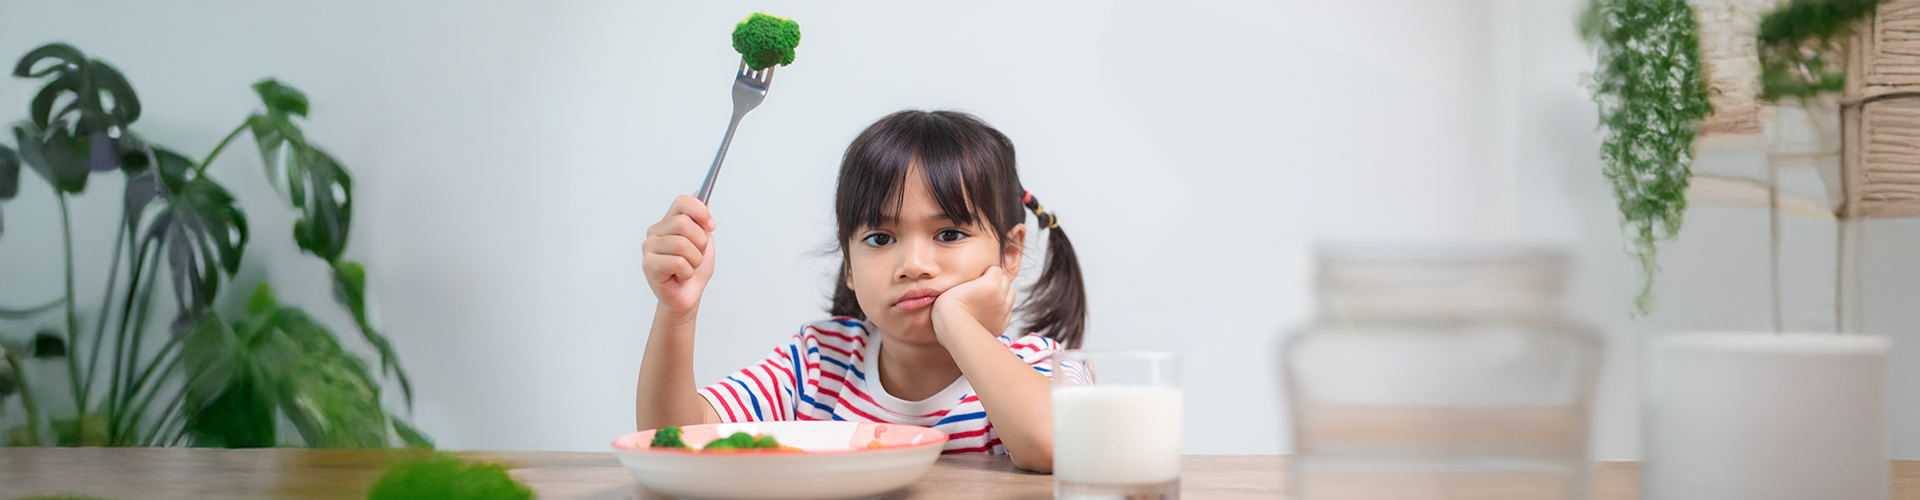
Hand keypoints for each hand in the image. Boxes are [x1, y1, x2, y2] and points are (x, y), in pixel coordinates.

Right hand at [643, 195, 717, 316]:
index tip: (711, 225)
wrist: (688, 296)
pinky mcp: (648, 264)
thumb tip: (699, 191)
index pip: (682, 202)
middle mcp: (656, 231)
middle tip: (697, 254)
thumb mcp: (704, 240)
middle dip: (700, 242)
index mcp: (668, 222)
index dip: (700, 211)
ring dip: (695, 260)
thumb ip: (701, 218)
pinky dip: (687, 272)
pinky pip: (678, 262)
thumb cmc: (694, 270)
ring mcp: (649, 247)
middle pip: (683, 223)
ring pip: (682, 244)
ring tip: (689, 267)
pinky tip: (680, 276)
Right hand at [931, 266, 1015, 343]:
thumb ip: (972, 279)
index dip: (986, 273)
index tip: (977, 279)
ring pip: (1011, 295)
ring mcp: (1003, 312)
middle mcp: (1001, 296)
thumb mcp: (958, 283)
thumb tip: (976, 279)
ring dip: (1002, 295)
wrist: (951, 327)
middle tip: (983, 288)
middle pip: (1005, 281)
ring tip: (988, 300)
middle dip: (997, 282)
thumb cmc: (949, 304)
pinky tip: (988, 313)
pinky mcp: (1001, 325)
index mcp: (991, 283)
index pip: (996, 270)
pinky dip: (1001, 311)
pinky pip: (1007, 313)